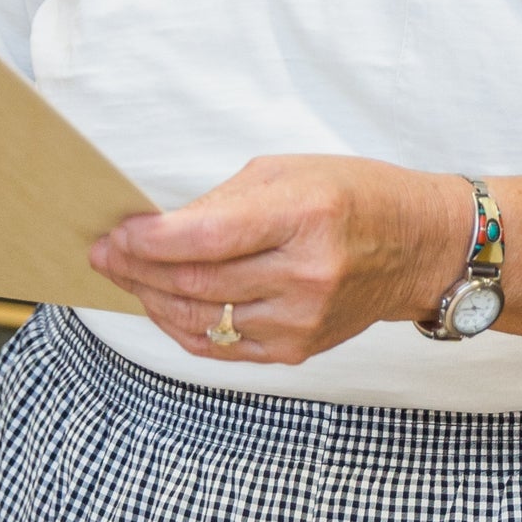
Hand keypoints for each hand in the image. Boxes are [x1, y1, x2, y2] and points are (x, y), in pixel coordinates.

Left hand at [88, 154, 470, 363]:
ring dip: (151, 299)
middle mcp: (305, 274)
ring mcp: (302, 319)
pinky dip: (182, 325)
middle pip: (195, 282)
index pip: (205, 237)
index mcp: (303, 216)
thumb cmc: (352, 197)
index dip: (148, 240)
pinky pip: (221, 346)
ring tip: (125, 277)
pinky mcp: (299, 348)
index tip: (114, 232)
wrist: (418, 247)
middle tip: (103, 254)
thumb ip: (220, 203)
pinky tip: (162, 304)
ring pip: (201, 319)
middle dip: (136, 269)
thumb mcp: (287, 172)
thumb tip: (155, 228)